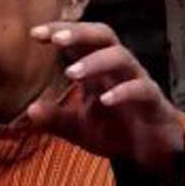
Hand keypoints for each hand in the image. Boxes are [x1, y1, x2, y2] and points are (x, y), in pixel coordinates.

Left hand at [27, 22, 184, 175]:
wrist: (151, 154)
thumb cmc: (114, 130)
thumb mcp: (78, 129)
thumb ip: (56, 119)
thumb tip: (30, 111)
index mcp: (97, 69)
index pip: (79, 40)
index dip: (60, 32)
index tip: (34, 33)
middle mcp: (117, 69)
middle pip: (103, 35)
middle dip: (79, 33)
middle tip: (56, 39)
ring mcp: (137, 82)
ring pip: (122, 57)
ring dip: (96, 61)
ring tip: (71, 72)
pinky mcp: (154, 102)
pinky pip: (142, 89)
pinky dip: (123, 92)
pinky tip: (105, 100)